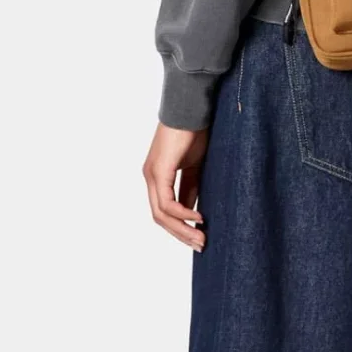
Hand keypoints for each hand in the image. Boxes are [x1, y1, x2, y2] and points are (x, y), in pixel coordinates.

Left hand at [143, 122, 208, 251]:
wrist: (191, 106)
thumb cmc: (194, 130)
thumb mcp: (195, 165)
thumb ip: (191, 187)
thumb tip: (193, 211)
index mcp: (157, 175)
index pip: (164, 210)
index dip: (180, 226)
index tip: (198, 237)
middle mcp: (150, 177)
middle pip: (160, 217)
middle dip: (181, 234)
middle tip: (200, 245)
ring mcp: (152, 174)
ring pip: (161, 214)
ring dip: (182, 229)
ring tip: (201, 238)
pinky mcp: (159, 171)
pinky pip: (167, 202)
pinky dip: (182, 214)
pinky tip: (198, 218)